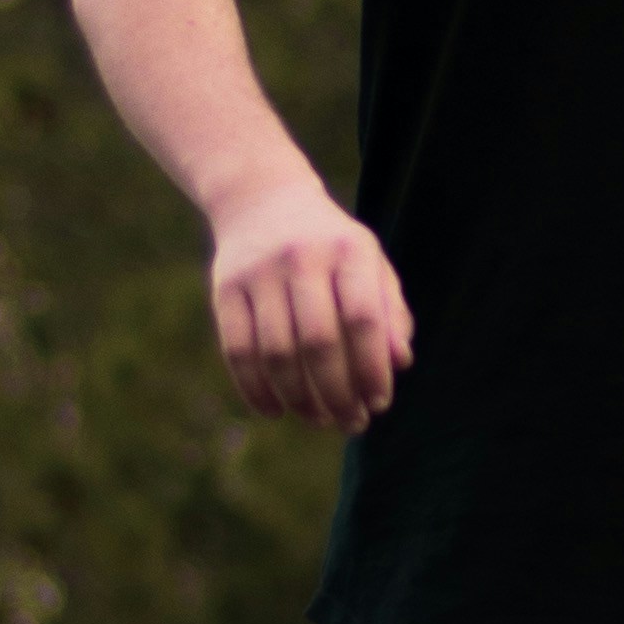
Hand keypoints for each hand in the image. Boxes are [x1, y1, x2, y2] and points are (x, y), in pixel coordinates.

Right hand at [208, 178, 413, 430]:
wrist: (262, 200)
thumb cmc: (331, 246)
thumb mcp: (369, 264)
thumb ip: (390, 312)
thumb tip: (399, 363)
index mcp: (348, 250)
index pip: (364, 319)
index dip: (372, 369)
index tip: (379, 403)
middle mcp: (302, 257)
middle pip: (319, 342)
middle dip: (338, 394)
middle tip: (351, 423)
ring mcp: (259, 272)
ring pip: (277, 352)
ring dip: (299, 398)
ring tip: (318, 419)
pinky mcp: (225, 288)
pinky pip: (238, 350)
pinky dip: (256, 389)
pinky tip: (275, 410)